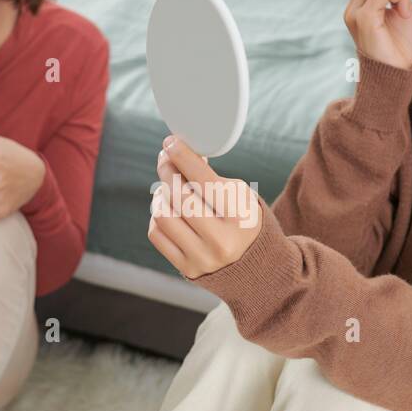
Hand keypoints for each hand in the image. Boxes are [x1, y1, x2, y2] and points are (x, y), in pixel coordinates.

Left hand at [148, 134, 261, 278]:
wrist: (254, 265)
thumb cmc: (243, 220)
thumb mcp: (240, 195)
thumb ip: (211, 177)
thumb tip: (178, 155)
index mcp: (239, 217)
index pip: (203, 180)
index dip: (183, 156)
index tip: (171, 142)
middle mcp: (220, 240)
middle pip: (178, 195)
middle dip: (167, 171)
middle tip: (166, 159)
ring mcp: (202, 257)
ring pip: (163, 214)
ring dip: (160, 195)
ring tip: (167, 188)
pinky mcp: (187, 268)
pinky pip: (157, 234)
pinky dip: (158, 216)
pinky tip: (167, 209)